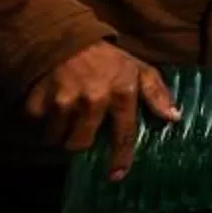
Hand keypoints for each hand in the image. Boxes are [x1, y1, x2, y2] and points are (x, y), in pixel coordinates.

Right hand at [27, 44, 179, 178]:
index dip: (120, 158)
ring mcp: (64, 100)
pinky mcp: (39, 100)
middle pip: (81, 143)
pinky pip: (38, 125)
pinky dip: (42, 120)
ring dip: (59, 133)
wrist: (67, 37)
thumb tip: (174, 117)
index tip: (116, 175)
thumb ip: (156, 93)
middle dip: (80, 142)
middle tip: (80, 132)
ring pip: (57, 138)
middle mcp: (93, 99)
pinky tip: (50, 106)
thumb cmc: (107, 58)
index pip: (123, 135)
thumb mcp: (138, 69)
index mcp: (121, 93)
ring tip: (65, 117)